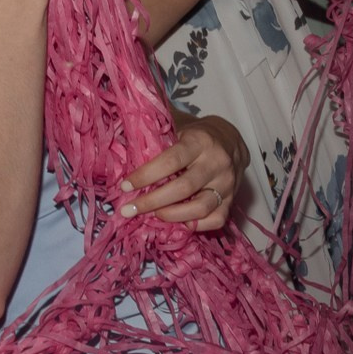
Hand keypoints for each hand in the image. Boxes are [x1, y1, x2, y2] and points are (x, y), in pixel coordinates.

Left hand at [123, 115, 245, 230]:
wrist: (231, 140)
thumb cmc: (195, 136)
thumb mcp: (178, 127)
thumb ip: (154, 137)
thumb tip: (119, 144)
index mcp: (201, 142)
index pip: (171, 161)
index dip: (146, 175)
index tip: (125, 186)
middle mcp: (217, 162)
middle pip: (183, 188)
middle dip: (151, 202)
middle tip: (128, 210)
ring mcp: (228, 183)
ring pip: (200, 207)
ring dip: (171, 216)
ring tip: (153, 215)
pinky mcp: (232, 199)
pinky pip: (216, 220)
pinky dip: (195, 226)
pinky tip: (179, 221)